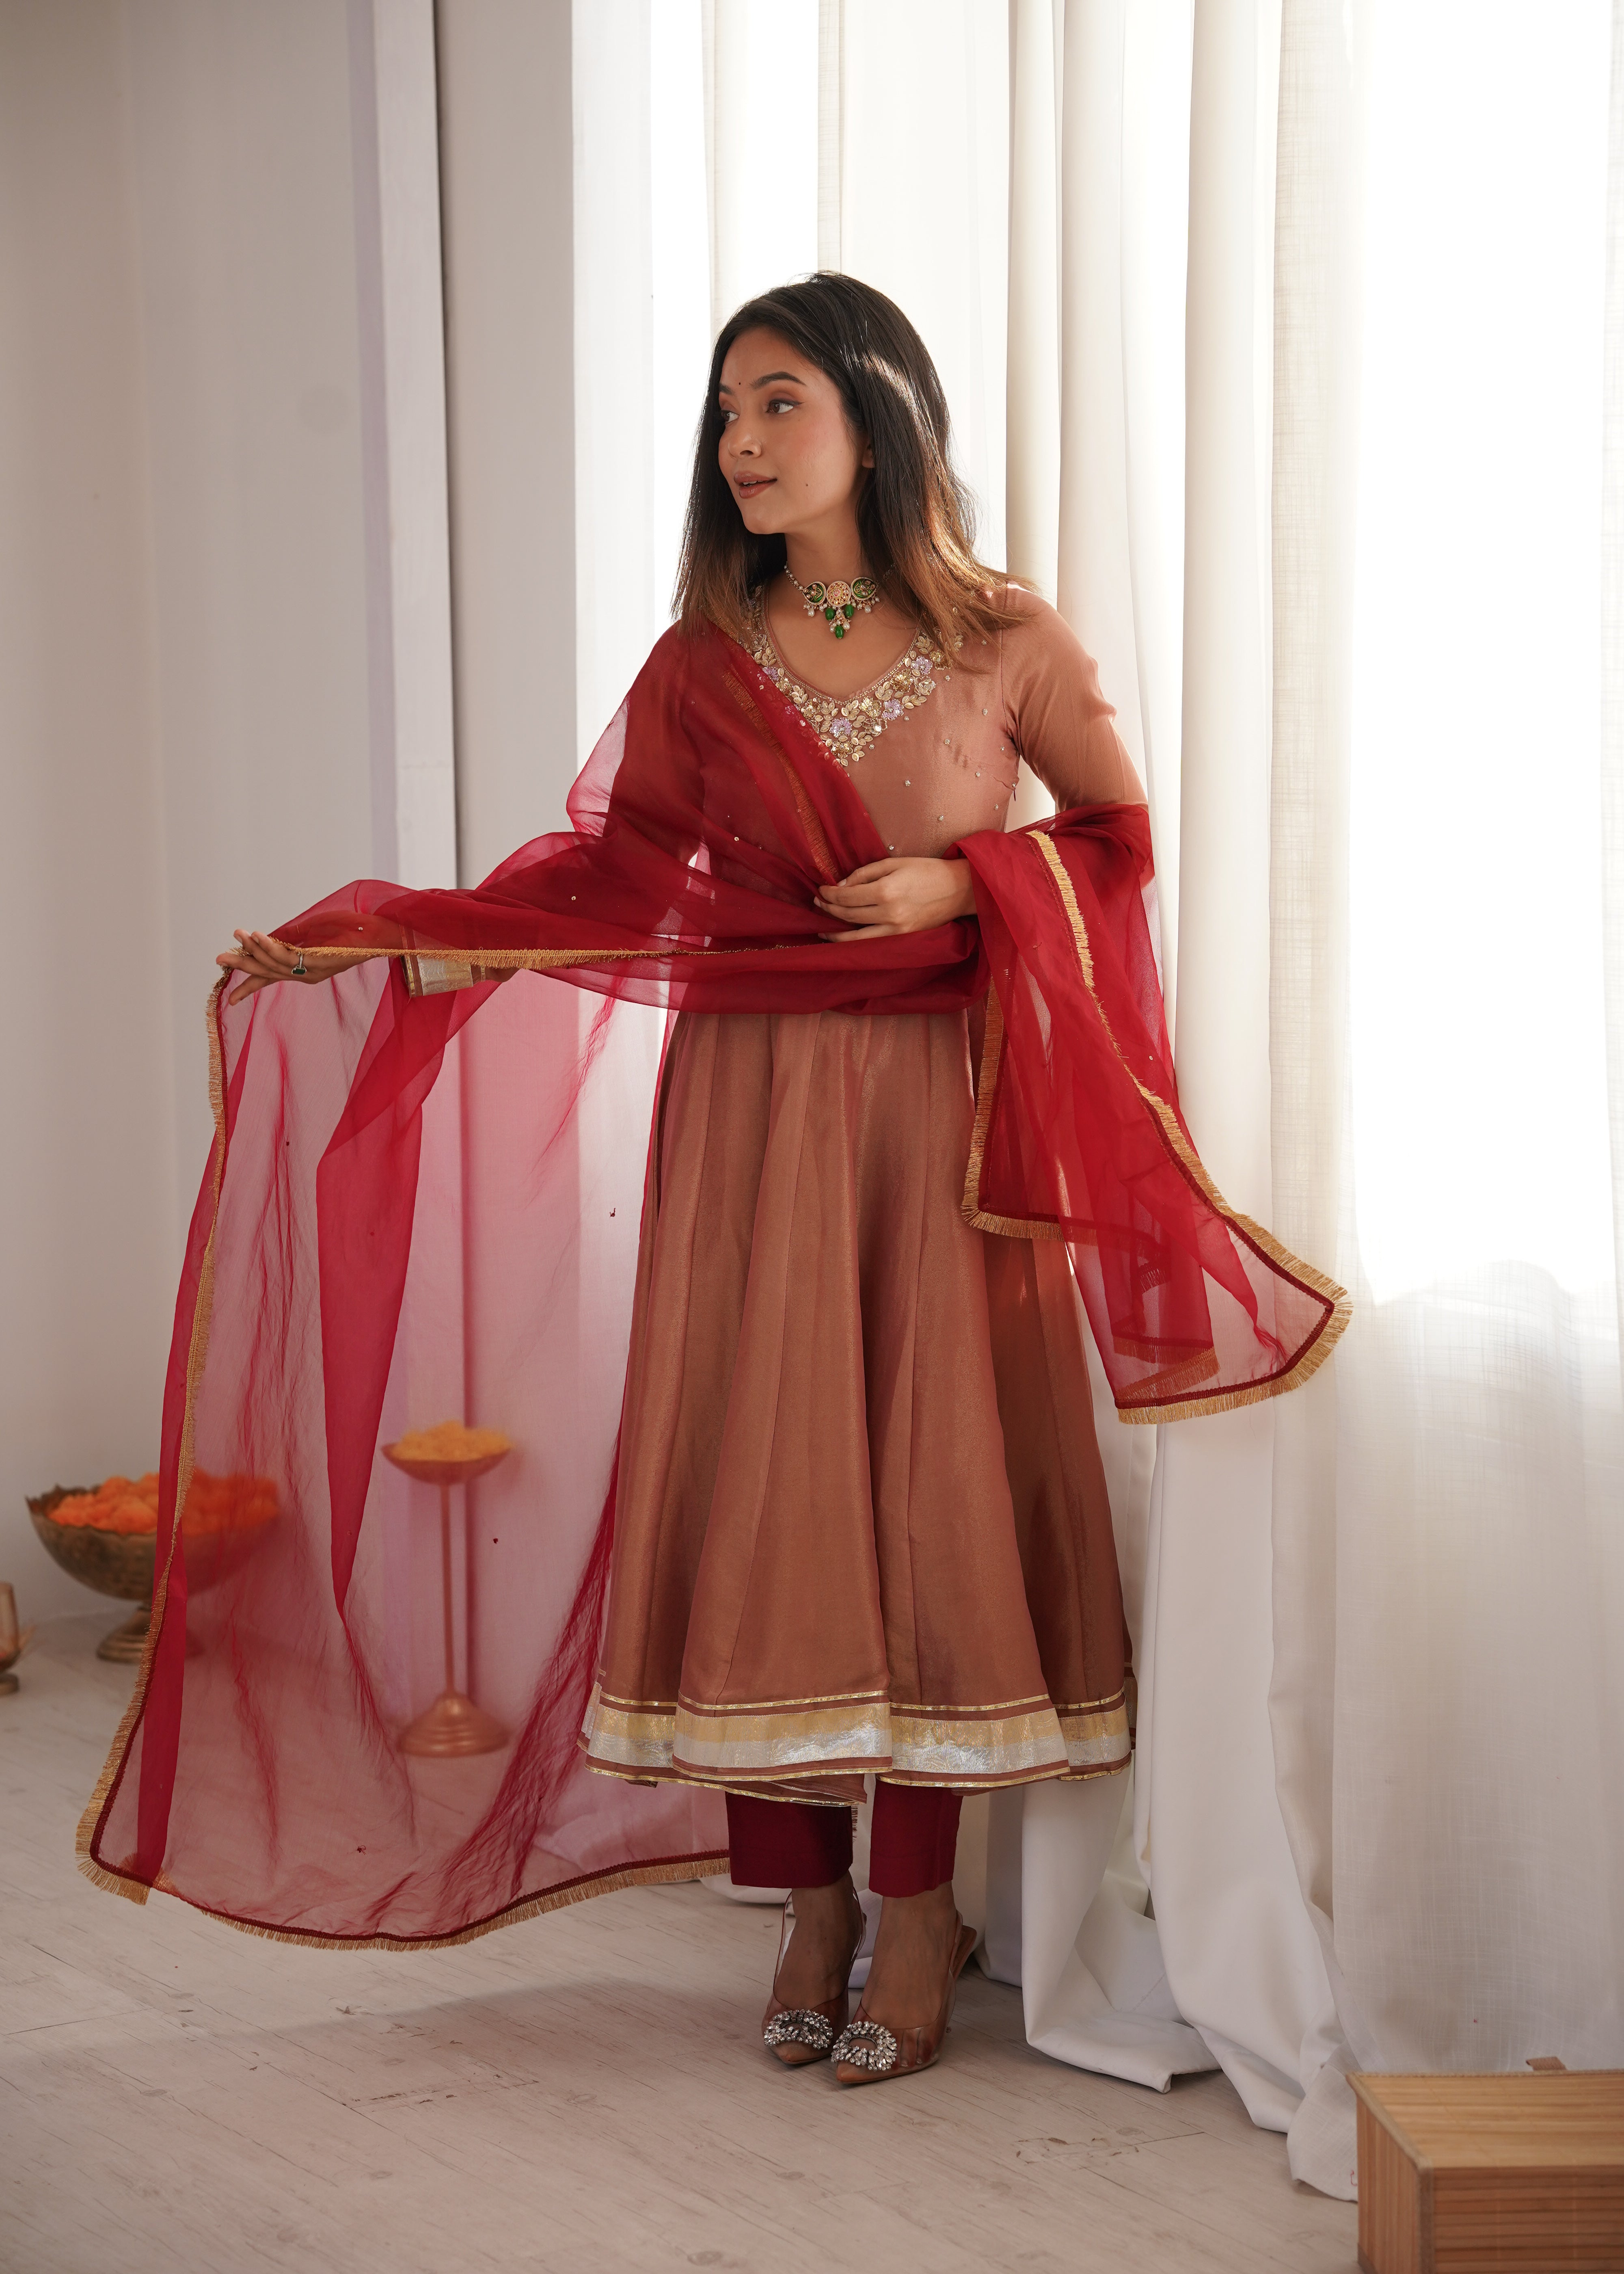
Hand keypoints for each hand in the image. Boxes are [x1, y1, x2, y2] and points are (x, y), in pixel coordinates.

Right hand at [217, 930, 361, 1006]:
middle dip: (242, 965)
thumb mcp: (317, 936)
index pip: (272, 980)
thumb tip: (270, 937)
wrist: (379, 938)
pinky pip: (288, 957)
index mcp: (306, 972)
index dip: (250, 988)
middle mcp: (307, 975)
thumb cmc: (353, 933)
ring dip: (253, 948)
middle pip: (267, 972)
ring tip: (237, 934)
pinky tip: (258, 936)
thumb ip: (295, 940)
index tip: (231, 1000)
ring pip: (275, 963)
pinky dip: (271, 946)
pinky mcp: (318, 963)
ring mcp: (312, 970)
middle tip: (218, 958)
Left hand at [814, 856, 976, 940]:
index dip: (829, 894)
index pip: (847, 896)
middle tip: (819, 903)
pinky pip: (873, 944)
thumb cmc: (927, 870)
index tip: (821, 890)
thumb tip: (841, 886)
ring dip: (836, 934)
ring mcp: (897, 930)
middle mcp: (889, 913)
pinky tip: (846, 939)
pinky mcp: (904, 938)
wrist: (959, 889)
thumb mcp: (894, 863)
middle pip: (848, 915)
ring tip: (823, 930)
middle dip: (829, 909)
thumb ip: (865, 873)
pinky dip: (856, 943)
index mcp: (886, 890)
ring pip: (857, 937)